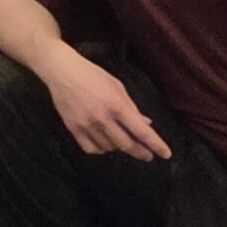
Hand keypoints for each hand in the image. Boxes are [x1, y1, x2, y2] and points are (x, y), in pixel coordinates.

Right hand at [43, 52, 173, 161]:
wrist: (61, 71)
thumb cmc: (91, 74)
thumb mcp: (116, 86)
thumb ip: (131, 107)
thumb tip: (146, 124)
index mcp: (116, 105)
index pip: (141, 131)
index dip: (156, 144)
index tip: (166, 154)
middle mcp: (102, 118)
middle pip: (126, 144)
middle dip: (141, 152)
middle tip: (147, 155)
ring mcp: (86, 125)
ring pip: (109, 148)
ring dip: (119, 147)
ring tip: (120, 140)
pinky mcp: (73, 128)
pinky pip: (91, 148)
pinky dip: (100, 149)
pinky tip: (103, 142)